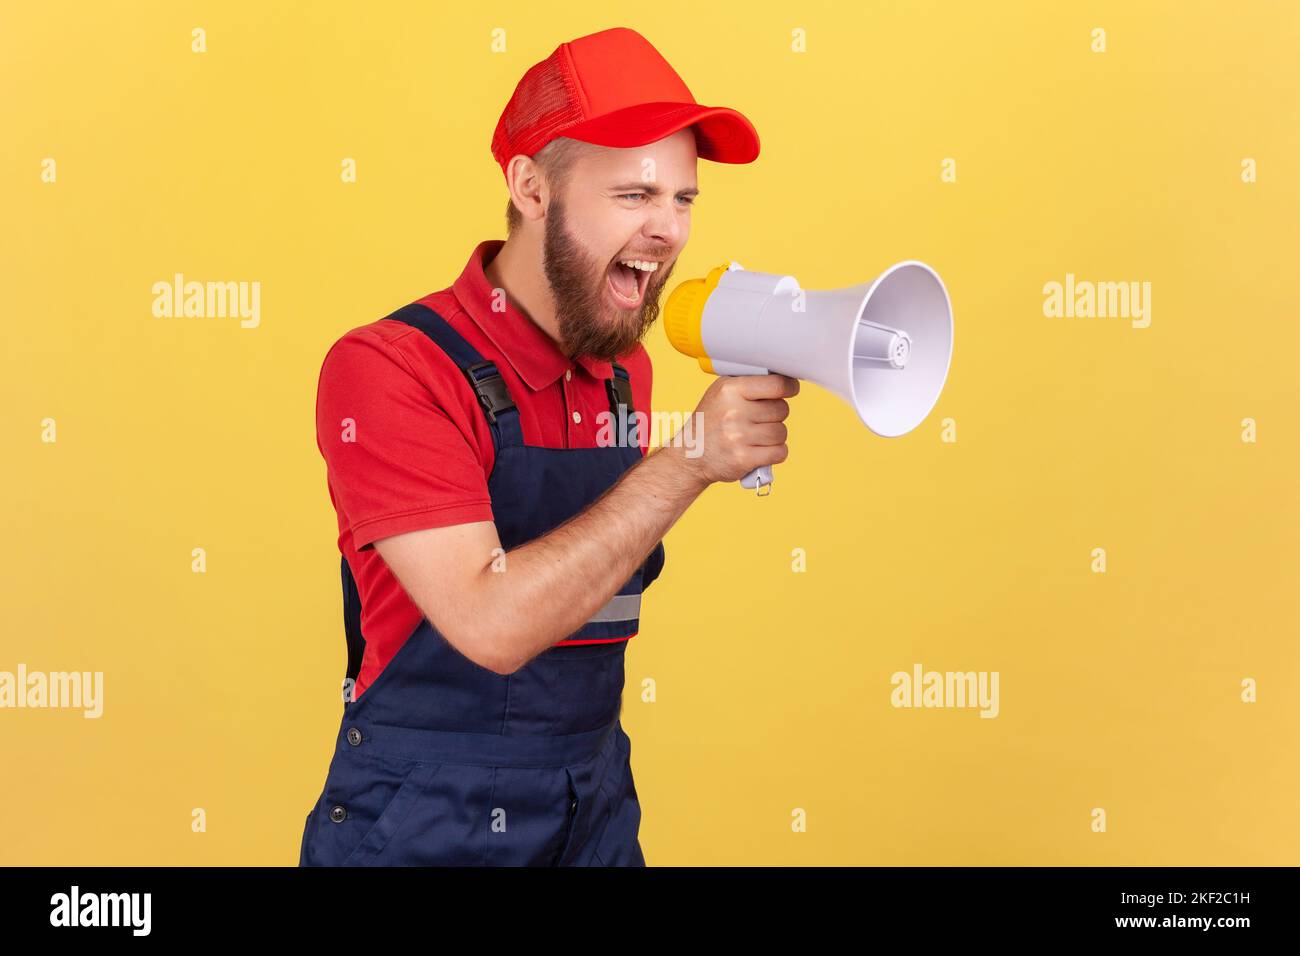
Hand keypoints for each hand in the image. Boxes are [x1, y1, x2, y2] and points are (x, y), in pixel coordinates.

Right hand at [676, 373, 798, 486]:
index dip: (788, 387)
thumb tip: (784, 378)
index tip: (789, 390)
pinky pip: (779, 452)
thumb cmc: (712, 421)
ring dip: (775, 436)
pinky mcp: (743, 458)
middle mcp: (733, 411)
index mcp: (730, 390)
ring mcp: (738, 436)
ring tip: (757, 436)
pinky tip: (761, 450)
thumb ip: (749, 383)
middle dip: (776, 415)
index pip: (776, 384)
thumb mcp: (721, 393)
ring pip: (781, 432)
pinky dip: (775, 453)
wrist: (690, 455)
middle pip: (782, 409)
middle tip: (760, 419)